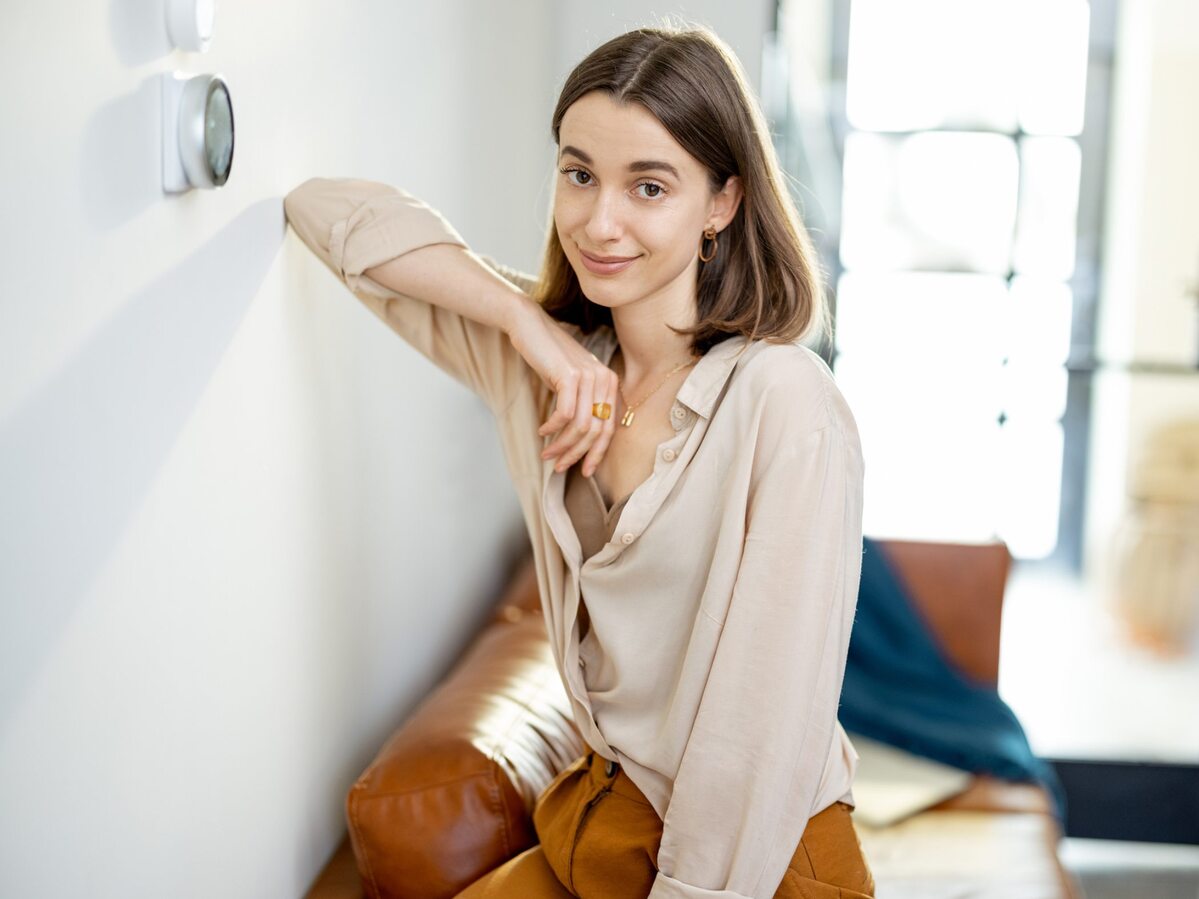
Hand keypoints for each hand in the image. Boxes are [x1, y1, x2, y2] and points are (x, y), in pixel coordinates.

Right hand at [506, 301, 618, 477]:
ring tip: (547, 454)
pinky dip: (552, 428)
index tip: (585, 472)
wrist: (530, 327)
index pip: (609, 428)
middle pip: (596, 431)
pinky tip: (542, 432)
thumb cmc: (549, 358)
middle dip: (578, 454)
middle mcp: (605, 379)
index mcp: (610, 383)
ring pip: (580, 426)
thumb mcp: (573, 383)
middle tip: (559, 467)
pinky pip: (564, 414)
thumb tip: (580, 443)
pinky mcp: (570, 376)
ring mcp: (589, 377)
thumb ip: (582, 406)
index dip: (597, 453)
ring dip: (562, 445)